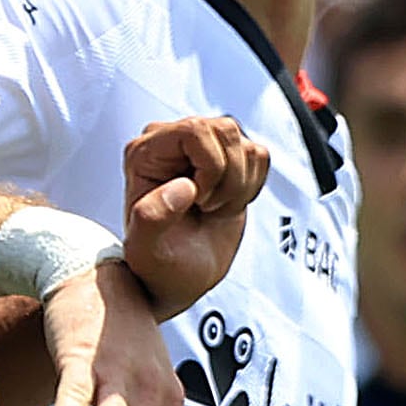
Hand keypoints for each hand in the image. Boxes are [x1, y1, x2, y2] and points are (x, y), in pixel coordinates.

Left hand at [122, 117, 269, 315]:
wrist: (177, 274)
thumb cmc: (156, 262)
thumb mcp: (145, 248)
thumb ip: (152, 216)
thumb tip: (183, 187)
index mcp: (146, 153)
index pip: (194, 130)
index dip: (209, 166)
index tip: (199, 200)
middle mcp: (172, 143)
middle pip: (225, 130)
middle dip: (228, 178)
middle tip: (207, 207)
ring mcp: (202, 148)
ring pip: (245, 144)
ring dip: (240, 185)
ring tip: (215, 208)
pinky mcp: (227, 159)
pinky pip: (259, 156)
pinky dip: (252, 186)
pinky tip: (227, 203)